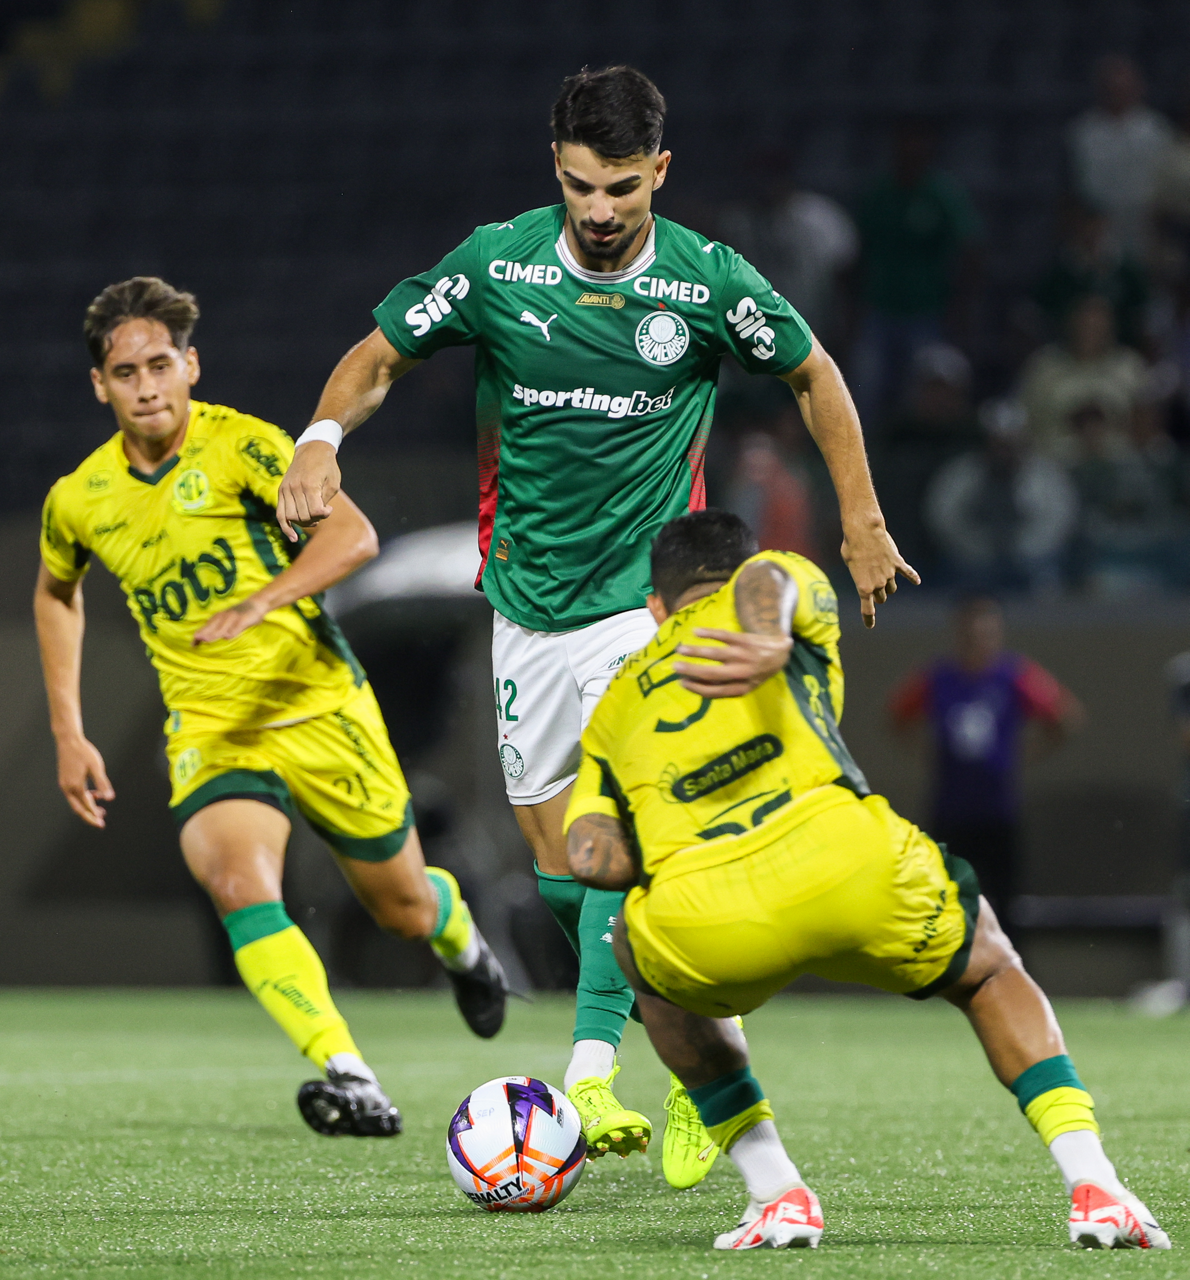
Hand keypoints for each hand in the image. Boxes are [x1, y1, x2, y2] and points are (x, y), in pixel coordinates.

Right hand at [56, 735, 113, 827]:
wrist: (68, 740)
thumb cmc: (84, 752)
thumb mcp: (96, 767)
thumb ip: (102, 784)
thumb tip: (110, 798)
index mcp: (75, 786)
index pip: (86, 806)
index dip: (94, 816)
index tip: (101, 824)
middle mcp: (67, 788)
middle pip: (78, 808)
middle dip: (89, 816)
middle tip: (101, 823)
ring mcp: (64, 784)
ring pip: (75, 802)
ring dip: (87, 807)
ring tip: (101, 811)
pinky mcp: (65, 780)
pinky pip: (74, 794)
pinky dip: (84, 798)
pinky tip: (95, 795)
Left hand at [192, 596, 268, 645]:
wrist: (256, 603)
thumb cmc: (240, 614)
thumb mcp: (227, 620)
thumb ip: (218, 628)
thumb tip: (205, 639)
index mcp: (218, 617)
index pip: (206, 627)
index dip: (198, 636)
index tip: (192, 645)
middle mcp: (223, 617)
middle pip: (211, 627)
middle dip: (203, 634)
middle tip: (195, 642)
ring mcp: (232, 618)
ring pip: (221, 628)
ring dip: (213, 634)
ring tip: (206, 640)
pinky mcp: (242, 620)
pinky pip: (235, 628)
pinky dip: (231, 632)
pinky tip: (227, 637)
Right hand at [277, 441, 340, 541]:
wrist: (312, 449)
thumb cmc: (327, 466)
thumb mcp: (333, 482)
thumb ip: (325, 500)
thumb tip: (316, 516)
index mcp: (309, 485)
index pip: (315, 511)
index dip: (324, 515)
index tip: (329, 509)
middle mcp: (295, 488)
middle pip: (303, 516)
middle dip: (315, 519)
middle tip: (322, 511)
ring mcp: (285, 489)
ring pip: (291, 517)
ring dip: (303, 522)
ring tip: (313, 517)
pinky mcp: (281, 491)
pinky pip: (280, 514)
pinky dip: (286, 527)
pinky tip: (293, 538)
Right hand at [673, 628, 792, 697]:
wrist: (781, 653)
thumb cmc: (758, 672)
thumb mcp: (747, 686)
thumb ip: (726, 687)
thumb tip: (698, 686)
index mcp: (742, 688)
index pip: (714, 691)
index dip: (696, 688)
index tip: (681, 682)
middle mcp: (742, 673)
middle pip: (713, 674)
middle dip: (692, 670)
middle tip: (674, 667)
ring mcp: (744, 656)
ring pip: (716, 654)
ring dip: (696, 651)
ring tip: (680, 649)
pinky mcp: (745, 640)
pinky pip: (724, 636)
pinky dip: (709, 633)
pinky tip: (696, 632)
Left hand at [840, 523, 919, 628]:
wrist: (864, 531)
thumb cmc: (851, 546)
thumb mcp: (849, 563)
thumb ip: (859, 574)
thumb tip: (866, 573)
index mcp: (863, 587)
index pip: (867, 609)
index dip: (869, 618)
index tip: (870, 626)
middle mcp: (878, 584)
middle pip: (882, 598)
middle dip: (878, 595)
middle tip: (874, 586)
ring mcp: (889, 574)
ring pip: (892, 588)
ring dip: (889, 586)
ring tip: (884, 576)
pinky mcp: (897, 563)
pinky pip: (908, 573)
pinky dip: (912, 578)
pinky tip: (916, 581)